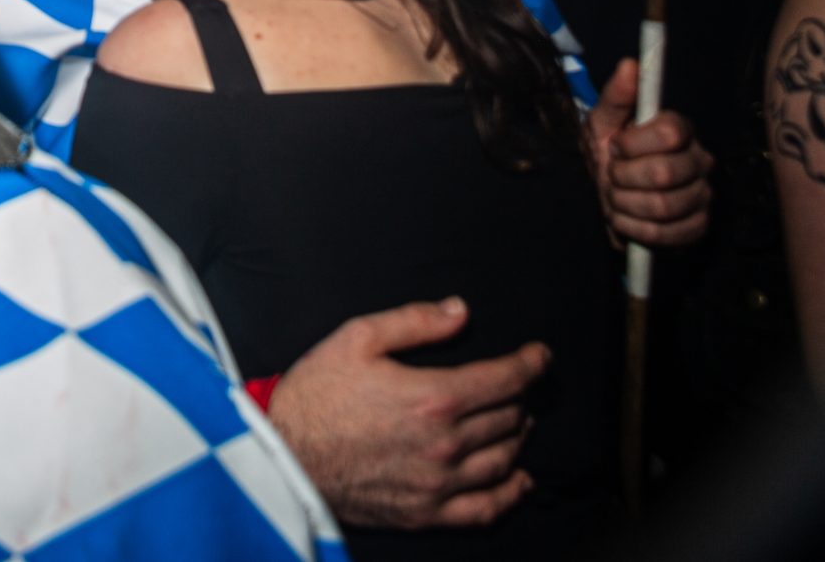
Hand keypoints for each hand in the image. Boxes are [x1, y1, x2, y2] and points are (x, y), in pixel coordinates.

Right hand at [267, 296, 547, 527]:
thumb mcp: (356, 338)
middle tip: (515, 385)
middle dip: (519, 396)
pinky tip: (520, 479)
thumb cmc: (316, 393)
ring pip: (504, 459)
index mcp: (433, 397)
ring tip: (514, 421)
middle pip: (508, 417)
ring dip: (517, 436)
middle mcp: (446, 444)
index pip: (505, 379)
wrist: (284, 454)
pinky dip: (511, 493)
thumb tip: (461, 312)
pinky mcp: (426, 513)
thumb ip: (415, 321)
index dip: (530, 364)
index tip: (540, 355)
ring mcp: (439, 483)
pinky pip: (486, 508)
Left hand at [587, 57, 713, 245]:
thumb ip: (616, 96)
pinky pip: (665, 234)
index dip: (634, 143)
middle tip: (611, 175)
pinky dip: (634, 228)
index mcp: (680, 130)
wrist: (609, 198)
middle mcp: (700, 160)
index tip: (615, 147)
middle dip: (623, 177)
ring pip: (663, 206)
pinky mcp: (697, 226)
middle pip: (665, 172)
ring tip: (616, 197)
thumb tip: (630, 64)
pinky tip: (626, 219)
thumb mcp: (602, 122)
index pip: (672, 133)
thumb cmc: (609, 154)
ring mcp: (702, 195)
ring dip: (624, 204)